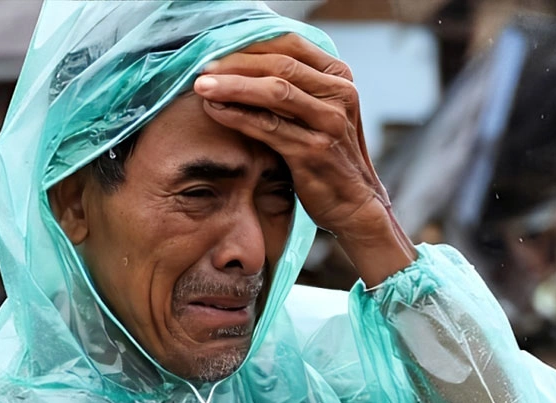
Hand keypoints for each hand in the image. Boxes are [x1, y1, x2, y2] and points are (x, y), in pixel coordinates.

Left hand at [194, 34, 416, 286]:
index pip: (290, 44)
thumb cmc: (327, 156)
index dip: (251, 45)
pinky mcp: (314, 150)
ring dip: (232, 86)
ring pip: (273, 91)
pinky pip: (268, 126)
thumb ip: (294, 87)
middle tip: (202, 67)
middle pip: (279, 64)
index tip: (217, 50)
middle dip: (236, 64)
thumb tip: (243, 64)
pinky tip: (215, 111)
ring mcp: (329, 121)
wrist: (354, 204)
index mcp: (339, 77)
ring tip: (201, 86)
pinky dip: (237, 115)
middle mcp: (340, 93)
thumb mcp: (319, 112)